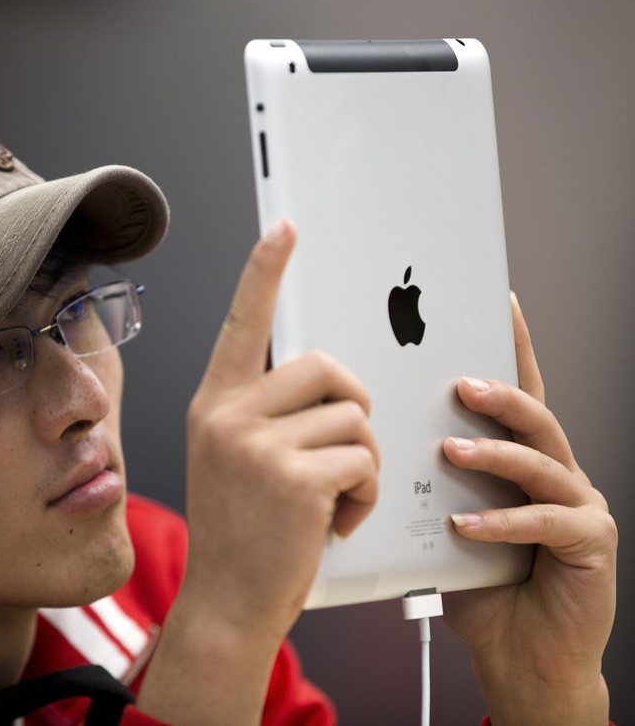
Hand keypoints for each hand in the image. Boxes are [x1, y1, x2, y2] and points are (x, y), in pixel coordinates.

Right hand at [138, 221, 379, 723]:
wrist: (227, 601)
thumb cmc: (241, 531)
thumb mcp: (231, 459)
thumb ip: (262, 413)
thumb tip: (325, 384)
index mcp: (214, 403)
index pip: (243, 322)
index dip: (265, 272)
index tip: (284, 228)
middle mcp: (228, 415)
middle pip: (325, 367)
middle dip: (353, 404)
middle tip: (344, 445)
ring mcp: (257, 446)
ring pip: (353, 416)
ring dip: (361, 460)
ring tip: (335, 496)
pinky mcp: (293, 479)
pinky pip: (362, 458)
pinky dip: (365, 492)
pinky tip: (338, 519)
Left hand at [442, 292, 614, 724]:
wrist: (517, 656)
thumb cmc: (476, 586)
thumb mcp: (440, 523)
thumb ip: (423, 482)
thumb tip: (367, 438)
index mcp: (522, 460)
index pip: (517, 392)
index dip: (511, 347)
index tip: (496, 302)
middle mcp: (558, 474)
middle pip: (535, 416)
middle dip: (498, 393)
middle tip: (456, 382)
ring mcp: (580, 506)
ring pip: (543, 461)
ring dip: (495, 452)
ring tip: (450, 449)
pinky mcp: (591, 545)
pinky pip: (547, 522)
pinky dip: (503, 521)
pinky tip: (466, 526)